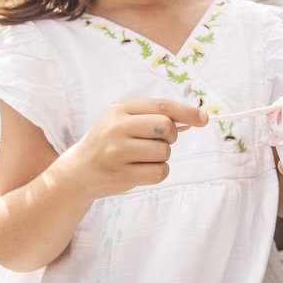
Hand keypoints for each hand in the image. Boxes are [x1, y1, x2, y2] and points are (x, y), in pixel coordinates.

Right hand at [73, 98, 207, 198]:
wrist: (77, 171)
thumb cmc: (109, 142)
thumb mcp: (123, 120)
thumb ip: (154, 115)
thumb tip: (195, 117)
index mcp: (120, 110)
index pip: (162, 107)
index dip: (187, 112)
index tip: (204, 118)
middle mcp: (117, 128)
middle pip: (166, 128)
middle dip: (171, 136)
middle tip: (158, 141)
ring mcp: (117, 153)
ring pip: (164, 152)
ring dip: (162, 156)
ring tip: (142, 157)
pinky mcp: (121, 176)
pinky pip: (159, 172)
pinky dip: (158, 172)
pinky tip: (141, 170)